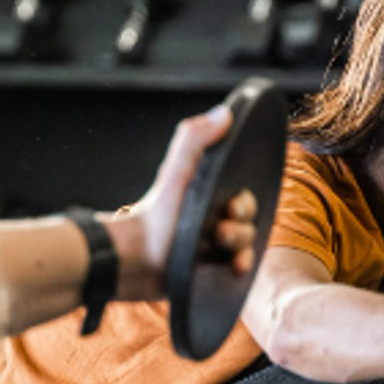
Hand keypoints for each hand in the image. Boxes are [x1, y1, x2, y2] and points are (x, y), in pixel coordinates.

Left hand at [105, 104, 260, 300]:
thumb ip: (193, 140)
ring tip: (218, 245)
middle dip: (240, 226)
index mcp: (210, 196)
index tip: (232, 205)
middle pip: (248, 223)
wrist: (134, 259)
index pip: (245, 197)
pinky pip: (239, 270)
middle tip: (220, 230)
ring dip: (240, 246)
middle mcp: (214, 220)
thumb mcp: (176, 174)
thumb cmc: (154, 215)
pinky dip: (242, 267)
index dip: (245, 202)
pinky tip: (234, 267)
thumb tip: (224, 113)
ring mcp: (213, 248)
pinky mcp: (210, 271)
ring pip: (246, 246)